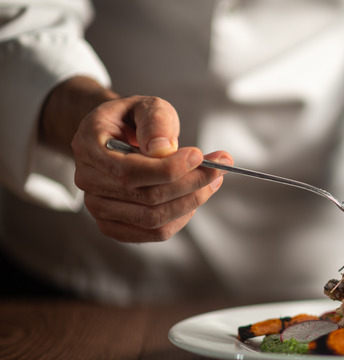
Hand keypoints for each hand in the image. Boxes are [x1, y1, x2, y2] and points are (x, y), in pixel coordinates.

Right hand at [70, 95, 231, 241]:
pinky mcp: (114, 225)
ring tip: (212, 181)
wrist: (118, 136)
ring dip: (191, 201)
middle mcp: (88, 179)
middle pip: (147, 197)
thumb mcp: (147, 106)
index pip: (130, 171)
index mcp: (89, 145)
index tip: (201, 156)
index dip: (170, 168)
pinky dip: (181, 218)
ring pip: (153, 218)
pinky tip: (194, 198)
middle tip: (220, 168)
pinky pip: (154, 232)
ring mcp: (97, 206)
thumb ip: (155, 122)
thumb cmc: (134, 120)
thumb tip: (163, 149)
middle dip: (191, 183)